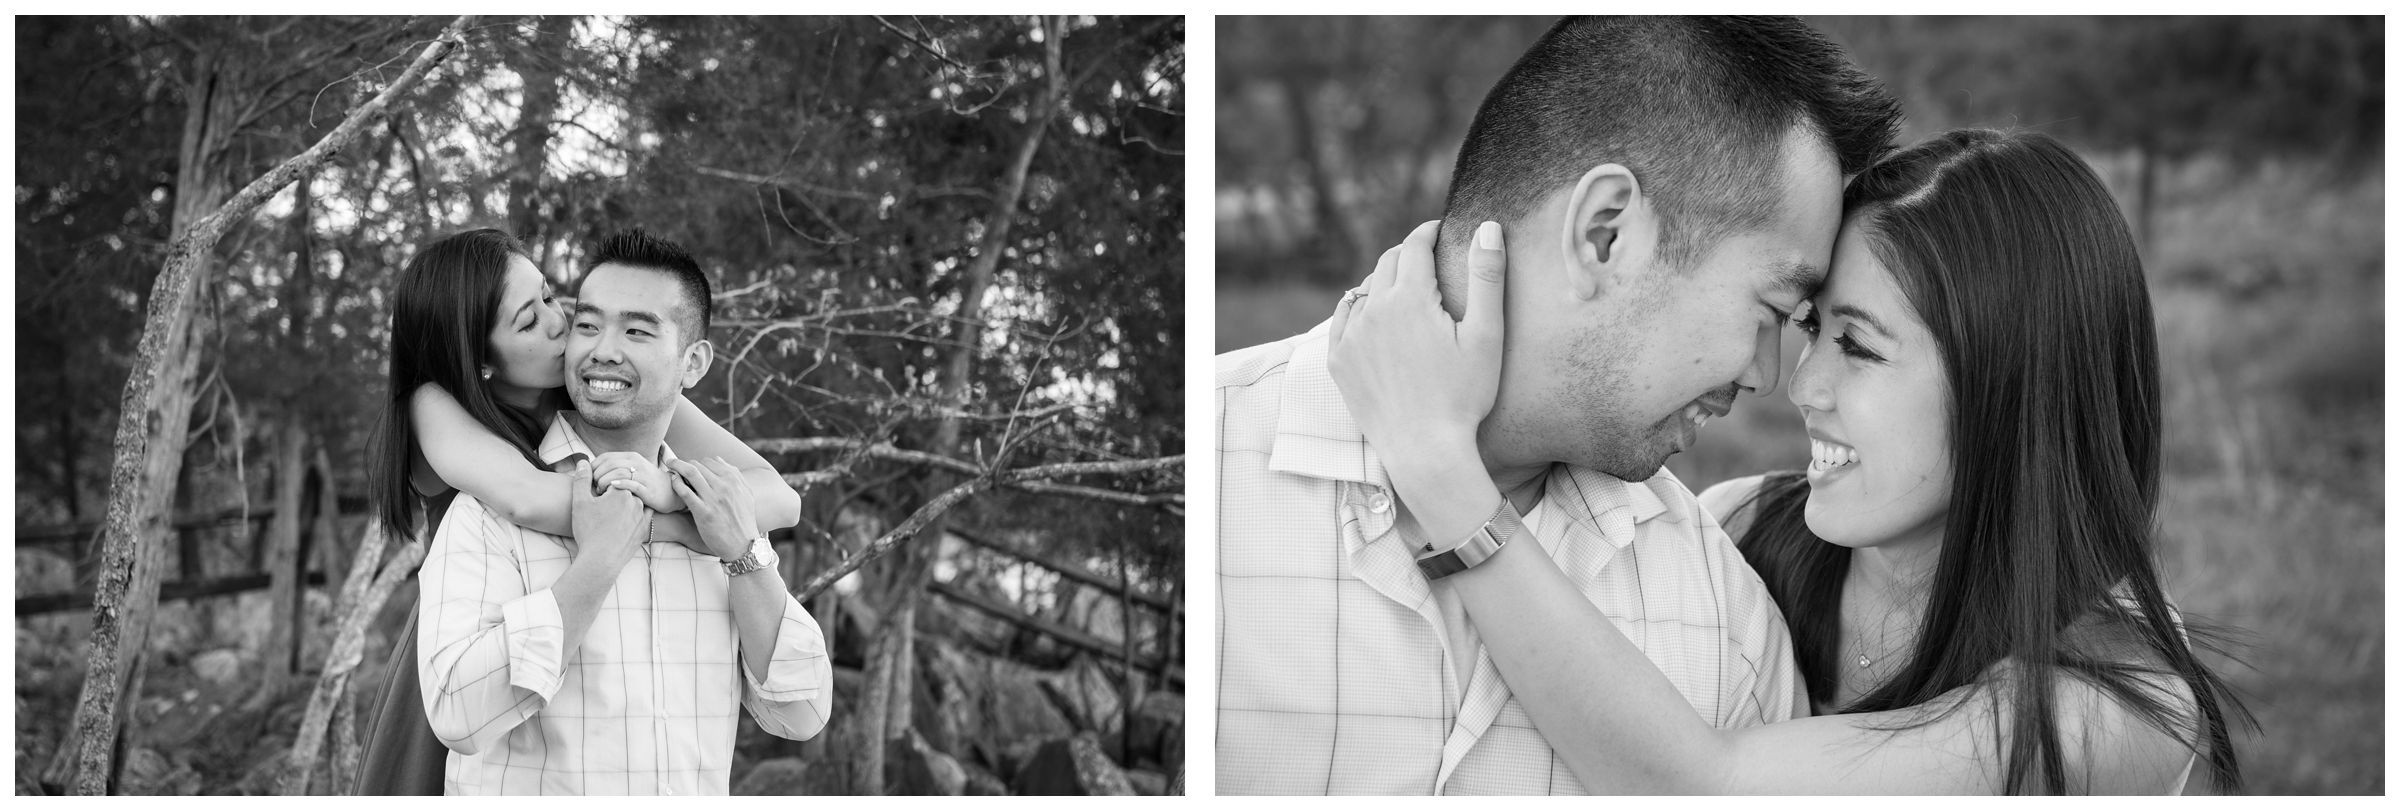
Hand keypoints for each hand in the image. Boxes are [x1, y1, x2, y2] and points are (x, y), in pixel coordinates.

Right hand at [569, 459, 648, 563]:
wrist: (600, 560)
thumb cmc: (589, 530)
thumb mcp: (580, 502)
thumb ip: (582, 479)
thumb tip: (583, 461)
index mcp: (622, 490)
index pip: (612, 480)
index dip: (601, 489)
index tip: (595, 499)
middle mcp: (636, 500)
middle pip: (624, 491)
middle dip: (613, 497)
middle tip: (600, 512)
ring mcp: (643, 515)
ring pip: (633, 504)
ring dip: (624, 507)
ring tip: (608, 521)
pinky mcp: (645, 529)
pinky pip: (641, 517)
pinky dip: (633, 518)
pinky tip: (621, 524)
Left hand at [594, 450, 684, 512]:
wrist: (671, 491)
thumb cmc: (646, 482)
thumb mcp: (632, 469)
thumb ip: (616, 467)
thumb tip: (591, 471)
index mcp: (631, 457)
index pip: (605, 457)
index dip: (593, 467)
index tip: (587, 478)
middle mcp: (637, 463)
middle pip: (609, 464)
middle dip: (596, 475)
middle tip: (592, 487)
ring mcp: (643, 475)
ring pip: (618, 473)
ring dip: (604, 482)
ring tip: (600, 491)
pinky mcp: (647, 488)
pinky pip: (631, 484)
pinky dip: (619, 485)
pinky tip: (611, 489)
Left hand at [667, 456, 762, 560]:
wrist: (743, 544)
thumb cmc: (743, 520)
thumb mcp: (746, 494)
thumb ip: (735, 475)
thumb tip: (718, 460)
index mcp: (734, 480)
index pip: (710, 461)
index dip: (697, 462)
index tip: (689, 466)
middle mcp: (725, 486)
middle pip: (699, 465)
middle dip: (685, 463)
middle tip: (675, 464)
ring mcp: (713, 499)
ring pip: (691, 472)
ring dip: (677, 466)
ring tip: (670, 466)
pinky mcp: (703, 512)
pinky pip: (685, 491)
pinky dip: (676, 482)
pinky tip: (673, 481)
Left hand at [1327, 219, 1508, 467]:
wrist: (1425, 451)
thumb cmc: (1464, 397)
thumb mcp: (1486, 336)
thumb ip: (1488, 277)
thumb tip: (1489, 227)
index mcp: (1409, 298)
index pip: (1414, 245)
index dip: (1429, 232)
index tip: (1439, 229)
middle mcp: (1373, 310)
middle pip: (1387, 262)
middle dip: (1407, 255)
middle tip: (1426, 259)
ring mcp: (1351, 336)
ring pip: (1364, 290)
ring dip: (1384, 282)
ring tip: (1404, 289)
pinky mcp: (1338, 361)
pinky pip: (1344, 318)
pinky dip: (1359, 309)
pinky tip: (1374, 316)